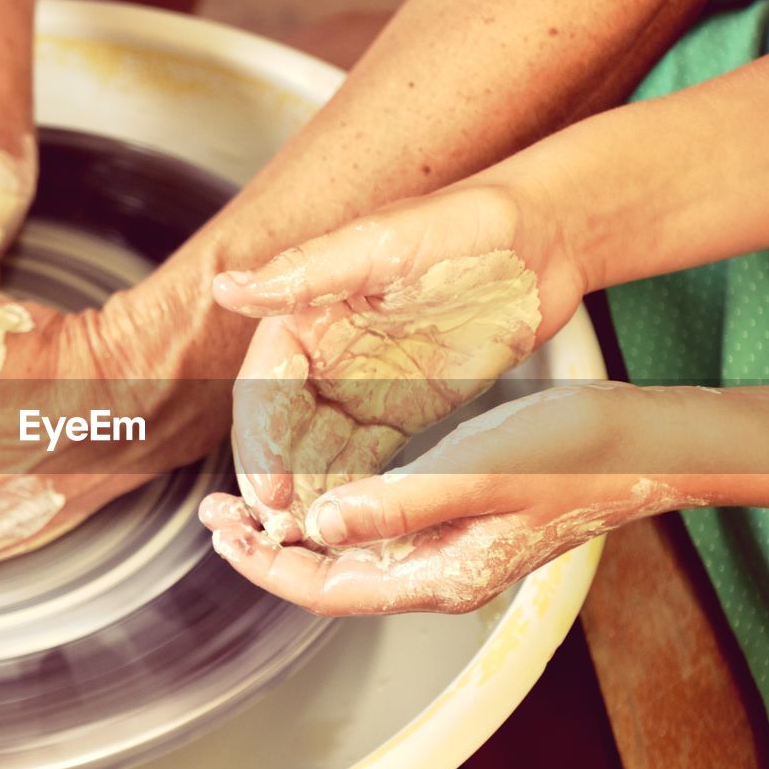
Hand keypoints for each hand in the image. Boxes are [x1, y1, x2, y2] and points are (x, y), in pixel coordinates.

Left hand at [199, 382, 702, 614]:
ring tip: (244, 495)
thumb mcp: (477, 473)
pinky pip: (374, 523)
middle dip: (266, 546)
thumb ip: (398, 505)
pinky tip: (310, 476)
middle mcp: (433, 571)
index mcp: (437, 576)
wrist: (637, 442)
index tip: (222, 533)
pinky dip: (331, 505)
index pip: (327, 589)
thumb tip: (318, 524)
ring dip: (293, 524)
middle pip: (328, 575)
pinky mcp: (450, 517)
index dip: (266, 565)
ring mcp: (442, 547)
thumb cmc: (570, 456)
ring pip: (347, 549)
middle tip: (215, 510)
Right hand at [209, 184, 588, 542]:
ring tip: (312, 540)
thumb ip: (305, 275)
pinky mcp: (399, 409)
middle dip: (278, 481)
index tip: (270, 492)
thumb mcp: (381, 248)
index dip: (263, 443)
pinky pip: (365, 460)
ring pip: (318, 453)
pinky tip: (352, 526)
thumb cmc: (464, 227)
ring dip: (310, 495)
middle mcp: (322, 356)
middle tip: (283, 529)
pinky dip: (354, 492)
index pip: (265, 390)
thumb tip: (226, 286)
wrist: (542, 241)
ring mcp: (360, 386)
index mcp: (304, 316)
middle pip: (283, 432)